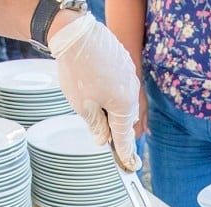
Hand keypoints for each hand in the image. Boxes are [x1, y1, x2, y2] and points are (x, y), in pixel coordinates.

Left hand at [50, 14, 141, 170]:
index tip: (130, 167)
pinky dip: (111, 93)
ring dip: (111, 109)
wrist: (77, 35)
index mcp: (124, 108)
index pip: (125, 138)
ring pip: (123, 102)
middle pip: (125, 120)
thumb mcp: (83, 106)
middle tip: (106, 139)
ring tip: (92, 105)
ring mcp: (130, 78)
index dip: (125, 154)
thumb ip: (96, 126)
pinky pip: (121, 87)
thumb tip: (103, 140)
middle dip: (115, 129)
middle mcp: (132, 94)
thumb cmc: (79, 73)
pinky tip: (96, 87)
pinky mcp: (125, 65)